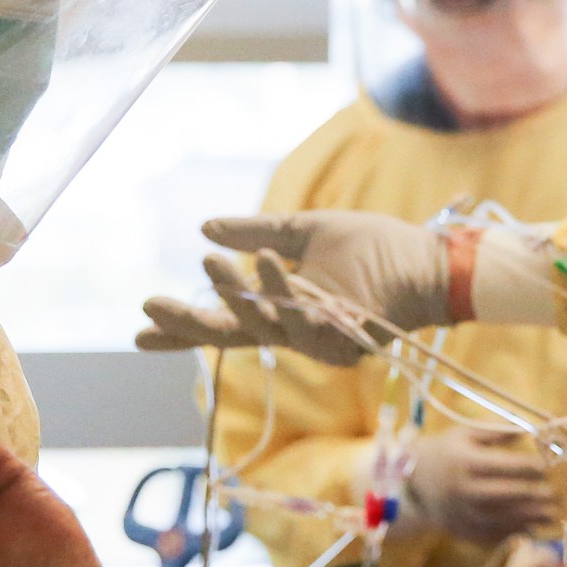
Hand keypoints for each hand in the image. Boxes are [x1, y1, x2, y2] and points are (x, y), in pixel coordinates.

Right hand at [137, 212, 456, 366]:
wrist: (427, 259)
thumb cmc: (376, 249)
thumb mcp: (305, 230)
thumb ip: (257, 231)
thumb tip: (206, 228)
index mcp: (280, 309)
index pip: (223, 323)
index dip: (182, 330)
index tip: (140, 329)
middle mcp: (294, 330)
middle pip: (231, 336)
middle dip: (189, 324)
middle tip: (152, 307)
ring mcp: (318, 338)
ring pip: (263, 324)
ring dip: (233, 293)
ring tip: (209, 263)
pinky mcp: (343, 336)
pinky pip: (303, 314)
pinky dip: (281, 287)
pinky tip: (266, 259)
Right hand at [406, 426, 556, 543]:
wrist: (414, 483)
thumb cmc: (447, 452)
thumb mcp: (465, 433)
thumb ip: (497, 431)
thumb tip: (529, 430)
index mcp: (465, 463)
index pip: (503, 466)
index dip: (528, 467)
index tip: (546, 467)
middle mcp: (464, 491)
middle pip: (505, 496)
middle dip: (534, 496)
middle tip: (554, 495)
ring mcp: (463, 514)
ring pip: (502, 520)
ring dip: (531, 519)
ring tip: (552, 514)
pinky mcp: (463, 531)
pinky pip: (493, 536)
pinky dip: (515, 533)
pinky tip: (533, 528)